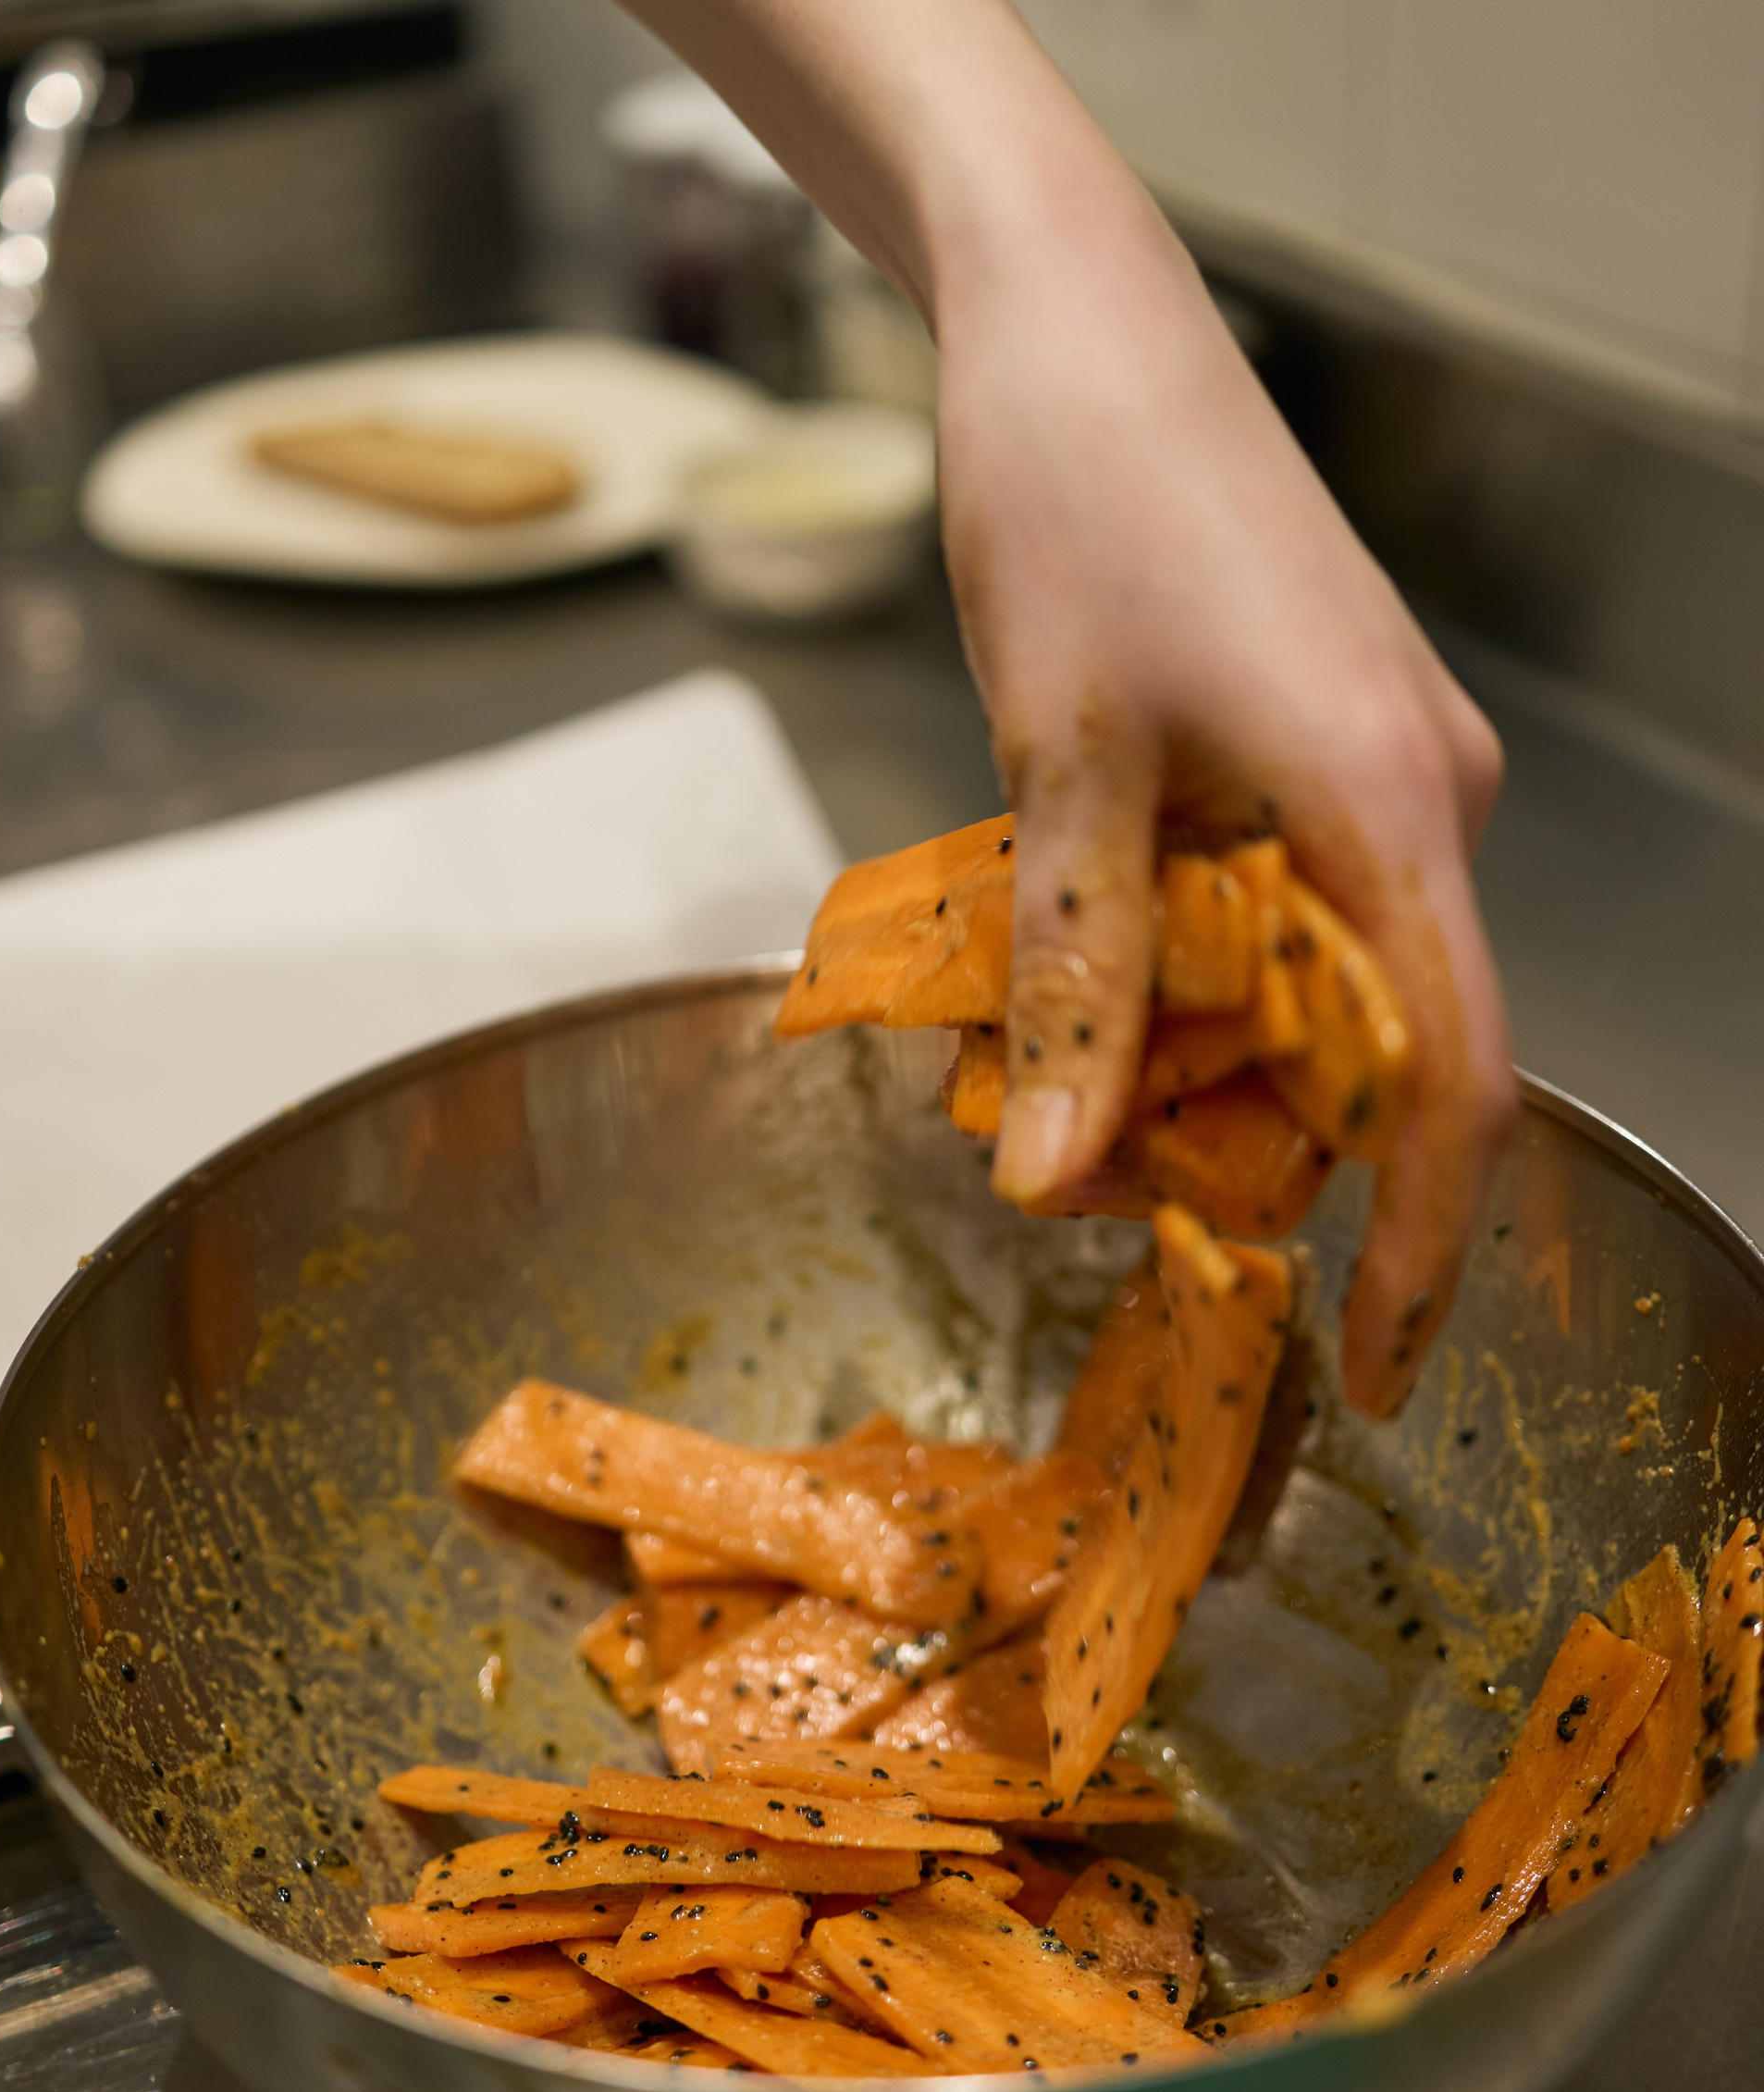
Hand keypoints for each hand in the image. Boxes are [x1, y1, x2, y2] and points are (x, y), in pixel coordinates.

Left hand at [932, 178, 1513, 1417]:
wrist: (1077, 328)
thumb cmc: (1080, 509)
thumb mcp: (1059, 775)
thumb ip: (1072, 985)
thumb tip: (1052, 1180)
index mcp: (1397, 812)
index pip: (1451, 1087)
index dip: (1414, 1252)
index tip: (1365, 1371)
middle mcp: (1425, 801)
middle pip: (1375, 1050)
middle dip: (1237, 1143)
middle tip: (1073, 1169)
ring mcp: (1381, 771)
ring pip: (1317, 983)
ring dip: (1191, 1049)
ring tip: (1031, 1053)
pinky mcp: (1323, 746)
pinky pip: (1285, 909)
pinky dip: (1189, 965)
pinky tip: (1075, 957)